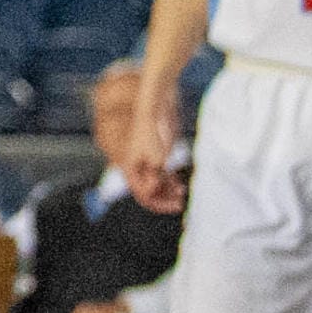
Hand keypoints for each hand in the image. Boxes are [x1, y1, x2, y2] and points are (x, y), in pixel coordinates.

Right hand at [124, 79, 185, 212]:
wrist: (158, 108)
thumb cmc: (155, 132)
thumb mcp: (157, 160)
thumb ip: (155, 180)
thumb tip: (151, 192)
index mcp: (130, 168)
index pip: (142, 195)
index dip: (159, 204)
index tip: (177, 204)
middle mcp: (136, 166)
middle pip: (148, 192)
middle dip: (164, 198)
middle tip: (180, 202)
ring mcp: (146, 161)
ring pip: (155, 184)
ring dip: (167, 191)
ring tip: (181, 192)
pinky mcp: (155, 155)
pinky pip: (159, 175)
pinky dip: (169, 181)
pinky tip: (180, 184)